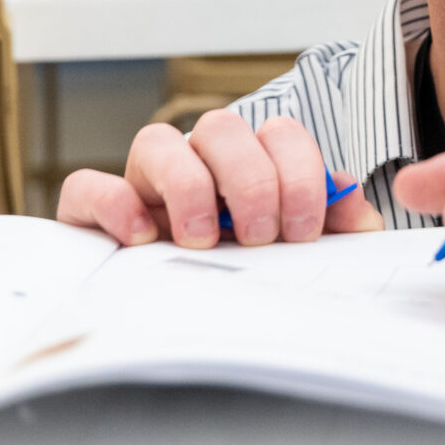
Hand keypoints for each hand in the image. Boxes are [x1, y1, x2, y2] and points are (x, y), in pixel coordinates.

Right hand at [57, 110, 382, 246]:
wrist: (175, 317)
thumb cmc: (246, 272)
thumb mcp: (296, 250)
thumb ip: (333, 226)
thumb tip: (355, 208)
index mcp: (251, 164)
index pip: (280, 134)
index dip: (299, 174)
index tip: (304, 229)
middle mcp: (198, 162)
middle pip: (221, 127)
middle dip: (250, 179)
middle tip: (261, 236)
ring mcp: (144, 183)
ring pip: (157, 141)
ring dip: (188, 185)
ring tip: (203, 238)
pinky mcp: (94, 213)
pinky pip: (89, 185)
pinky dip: (114, 203)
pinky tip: (144, 237)